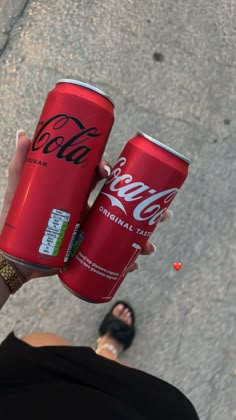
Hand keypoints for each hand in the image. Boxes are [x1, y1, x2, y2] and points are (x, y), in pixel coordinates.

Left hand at [0, 131, 172, 279]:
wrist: (14, 256)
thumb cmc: (15, 222)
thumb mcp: (19, 192)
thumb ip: (21, 164)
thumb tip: (25, 134)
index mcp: (77, 194)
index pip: (101, 180)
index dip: (111, 173)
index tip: (109, 172)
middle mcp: (88, 211)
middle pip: (123, 205)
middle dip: (147, 208)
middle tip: (163, 211)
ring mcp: (89, 231)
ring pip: (123, 231)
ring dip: (142, 237)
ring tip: (150, 247)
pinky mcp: (87, 250)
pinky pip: (112, 253)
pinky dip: (125, 260)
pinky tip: (134, 265)